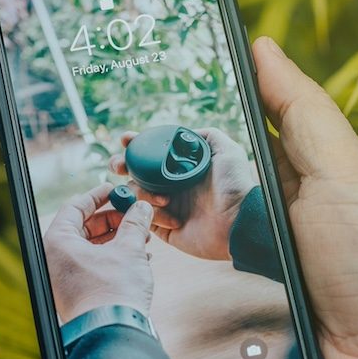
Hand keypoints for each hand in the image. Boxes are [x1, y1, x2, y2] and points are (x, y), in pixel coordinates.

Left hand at [43, 184, 154, 322]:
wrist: (111, 334)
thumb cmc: (114, 292)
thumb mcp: (129, 250)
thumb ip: (135, 224)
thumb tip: (143, 207)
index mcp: (57, 241)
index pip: (75, 206)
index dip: (98, 195)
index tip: (115, 189)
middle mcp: (53, 258)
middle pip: (82, 226)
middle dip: (112, 220)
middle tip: (134, 215)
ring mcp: (61, 277)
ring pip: (89, 247)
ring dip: (116, 240)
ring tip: (141, 238)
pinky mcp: (73, 292)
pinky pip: (91, 266)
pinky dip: (112, 258)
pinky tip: (137, 258)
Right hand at [110, 128, 256, 259]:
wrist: (237, 222)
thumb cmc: (235, 187)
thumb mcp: (226, 151)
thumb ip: (207, 136)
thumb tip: (185, 132)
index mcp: (179, 168)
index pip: (151, 153)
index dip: (135, 144)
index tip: (126, 140)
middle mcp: (169, 185)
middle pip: (133, 172)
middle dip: (121, 165)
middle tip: (120, 166)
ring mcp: (163, 206)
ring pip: (134, 194)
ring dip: (144, 193)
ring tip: (166, 199)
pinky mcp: (162, 227)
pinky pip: (143, 218)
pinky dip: (154, 214)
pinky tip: (174, 217)